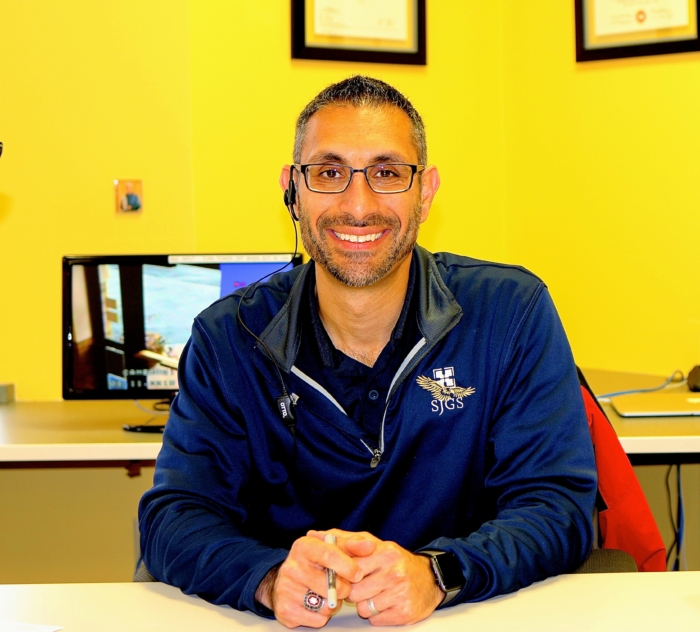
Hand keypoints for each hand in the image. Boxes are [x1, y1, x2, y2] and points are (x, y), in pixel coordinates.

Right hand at [255, 534, 362, 627]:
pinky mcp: (286, 610)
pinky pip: (318, 619)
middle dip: (343, 588)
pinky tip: (318, 604)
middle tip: (343, 586)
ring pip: (325, 604)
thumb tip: (369, 545)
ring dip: (334, 603)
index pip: (328, 554)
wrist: (286, 581)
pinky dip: (324, 615)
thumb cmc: (314, 563)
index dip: (347, 565)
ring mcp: (286, 589)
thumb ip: (351, 545)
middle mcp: (291, 566)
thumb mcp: (330, 547)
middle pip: (328, 584)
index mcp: (303, 546)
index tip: (358, 574)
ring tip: (329, 594)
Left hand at [312, 530, 444, 625]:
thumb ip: (346, 539)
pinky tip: (384, 603)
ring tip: (375, 594)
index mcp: (384, 552)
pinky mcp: (404, 612)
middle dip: (354, 592)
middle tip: (362, 586)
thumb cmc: (395, 561)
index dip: (343, 575)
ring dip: (364, 604)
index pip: (350, 567)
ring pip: (363, 607)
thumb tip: (314, 534)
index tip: (343, 576)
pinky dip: (376, 614)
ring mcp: (400, 593)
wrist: (429, 579)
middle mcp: (394, 572)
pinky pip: (375, 619)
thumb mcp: (374, 545)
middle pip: (354, 592)